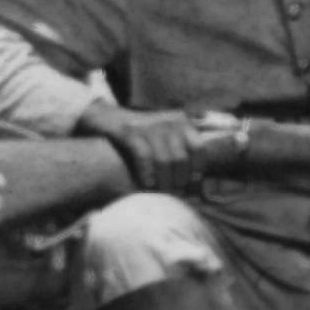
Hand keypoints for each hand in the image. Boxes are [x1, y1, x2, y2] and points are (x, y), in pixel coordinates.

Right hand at [104, 104, 227, 185]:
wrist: (108, 117)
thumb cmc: (142, 135)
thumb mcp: (166, 136)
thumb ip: (183, 153)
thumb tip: (201, 188)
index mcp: (183, 122)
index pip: (199, 148)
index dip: (197, 169)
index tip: (192, 185)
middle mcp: (169, 122)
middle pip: (181, 158)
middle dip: (179, 180)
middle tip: (175, 193)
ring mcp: (150, 126)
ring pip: (164, 160)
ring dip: (164, 181)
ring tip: (162, 193)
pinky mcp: (131, 132)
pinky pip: (144, 157)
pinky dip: (147, 174)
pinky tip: (148, 184)